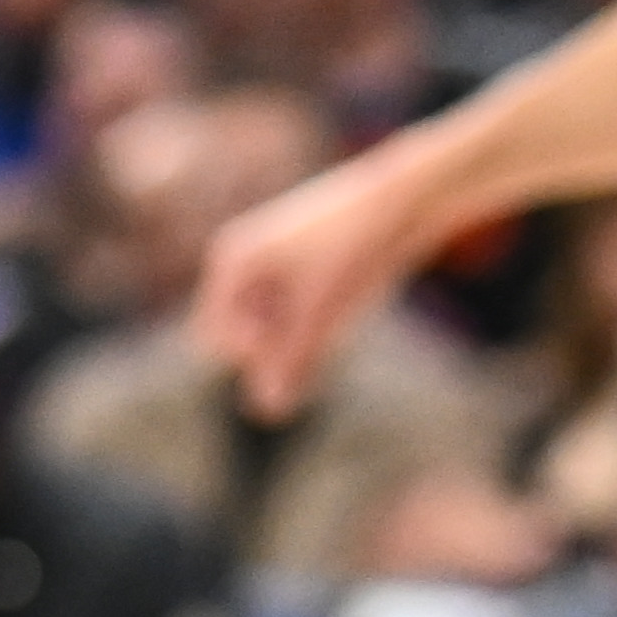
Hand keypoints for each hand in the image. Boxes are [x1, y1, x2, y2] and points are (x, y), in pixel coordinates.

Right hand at [194, 139, 445, 421]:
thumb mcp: (322, 314)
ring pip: (270, 334)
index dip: (258, 357)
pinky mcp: (298, 270)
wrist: (400, 201)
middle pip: (240, 341)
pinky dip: (313, 326)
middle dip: (274, 350)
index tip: (304, 334)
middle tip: (322, 322)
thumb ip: (292, 364)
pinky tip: (343, 302)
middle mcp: (241, 262)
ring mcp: (269, 265)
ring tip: (337, 305)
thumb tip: (267, 414)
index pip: (215, 344)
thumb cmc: (353, 252)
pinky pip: (292, 320)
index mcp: (230, 262)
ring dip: (298, 339)